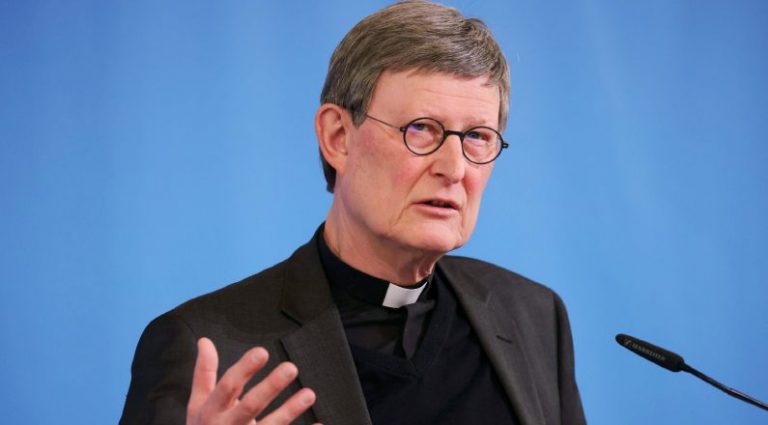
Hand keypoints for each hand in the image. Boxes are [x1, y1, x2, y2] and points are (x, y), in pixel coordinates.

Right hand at [187, 337, 317, 424]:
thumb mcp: (198, 403)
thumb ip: (205, 373)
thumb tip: (205, 342)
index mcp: (212, 411)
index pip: (228, 387)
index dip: (244, 369)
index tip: (262, 352)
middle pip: (250, 406)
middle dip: (270, 387)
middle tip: (290, 367)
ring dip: (290, 411)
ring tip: (309, 394)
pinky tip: (319, 424)